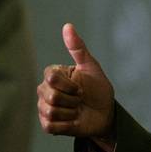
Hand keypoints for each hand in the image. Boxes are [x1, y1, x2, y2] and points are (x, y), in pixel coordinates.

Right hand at [38, 23, 115, 151]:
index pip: (51, 77)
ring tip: (76, 110)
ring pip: (51, 111)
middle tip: (80, 99)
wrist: (106, 114)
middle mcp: (45, 90)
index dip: (70, 85)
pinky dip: (66, 125)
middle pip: (51, 96)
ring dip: (70, 112)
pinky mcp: (47, 125)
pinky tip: (72, 120)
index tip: (81, 87)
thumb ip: (78, 48)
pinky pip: (50, 125)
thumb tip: (67, 26)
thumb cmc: (98, 89)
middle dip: (72, 99)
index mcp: (53, 75)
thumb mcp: (91, 67)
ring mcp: (44, 108)